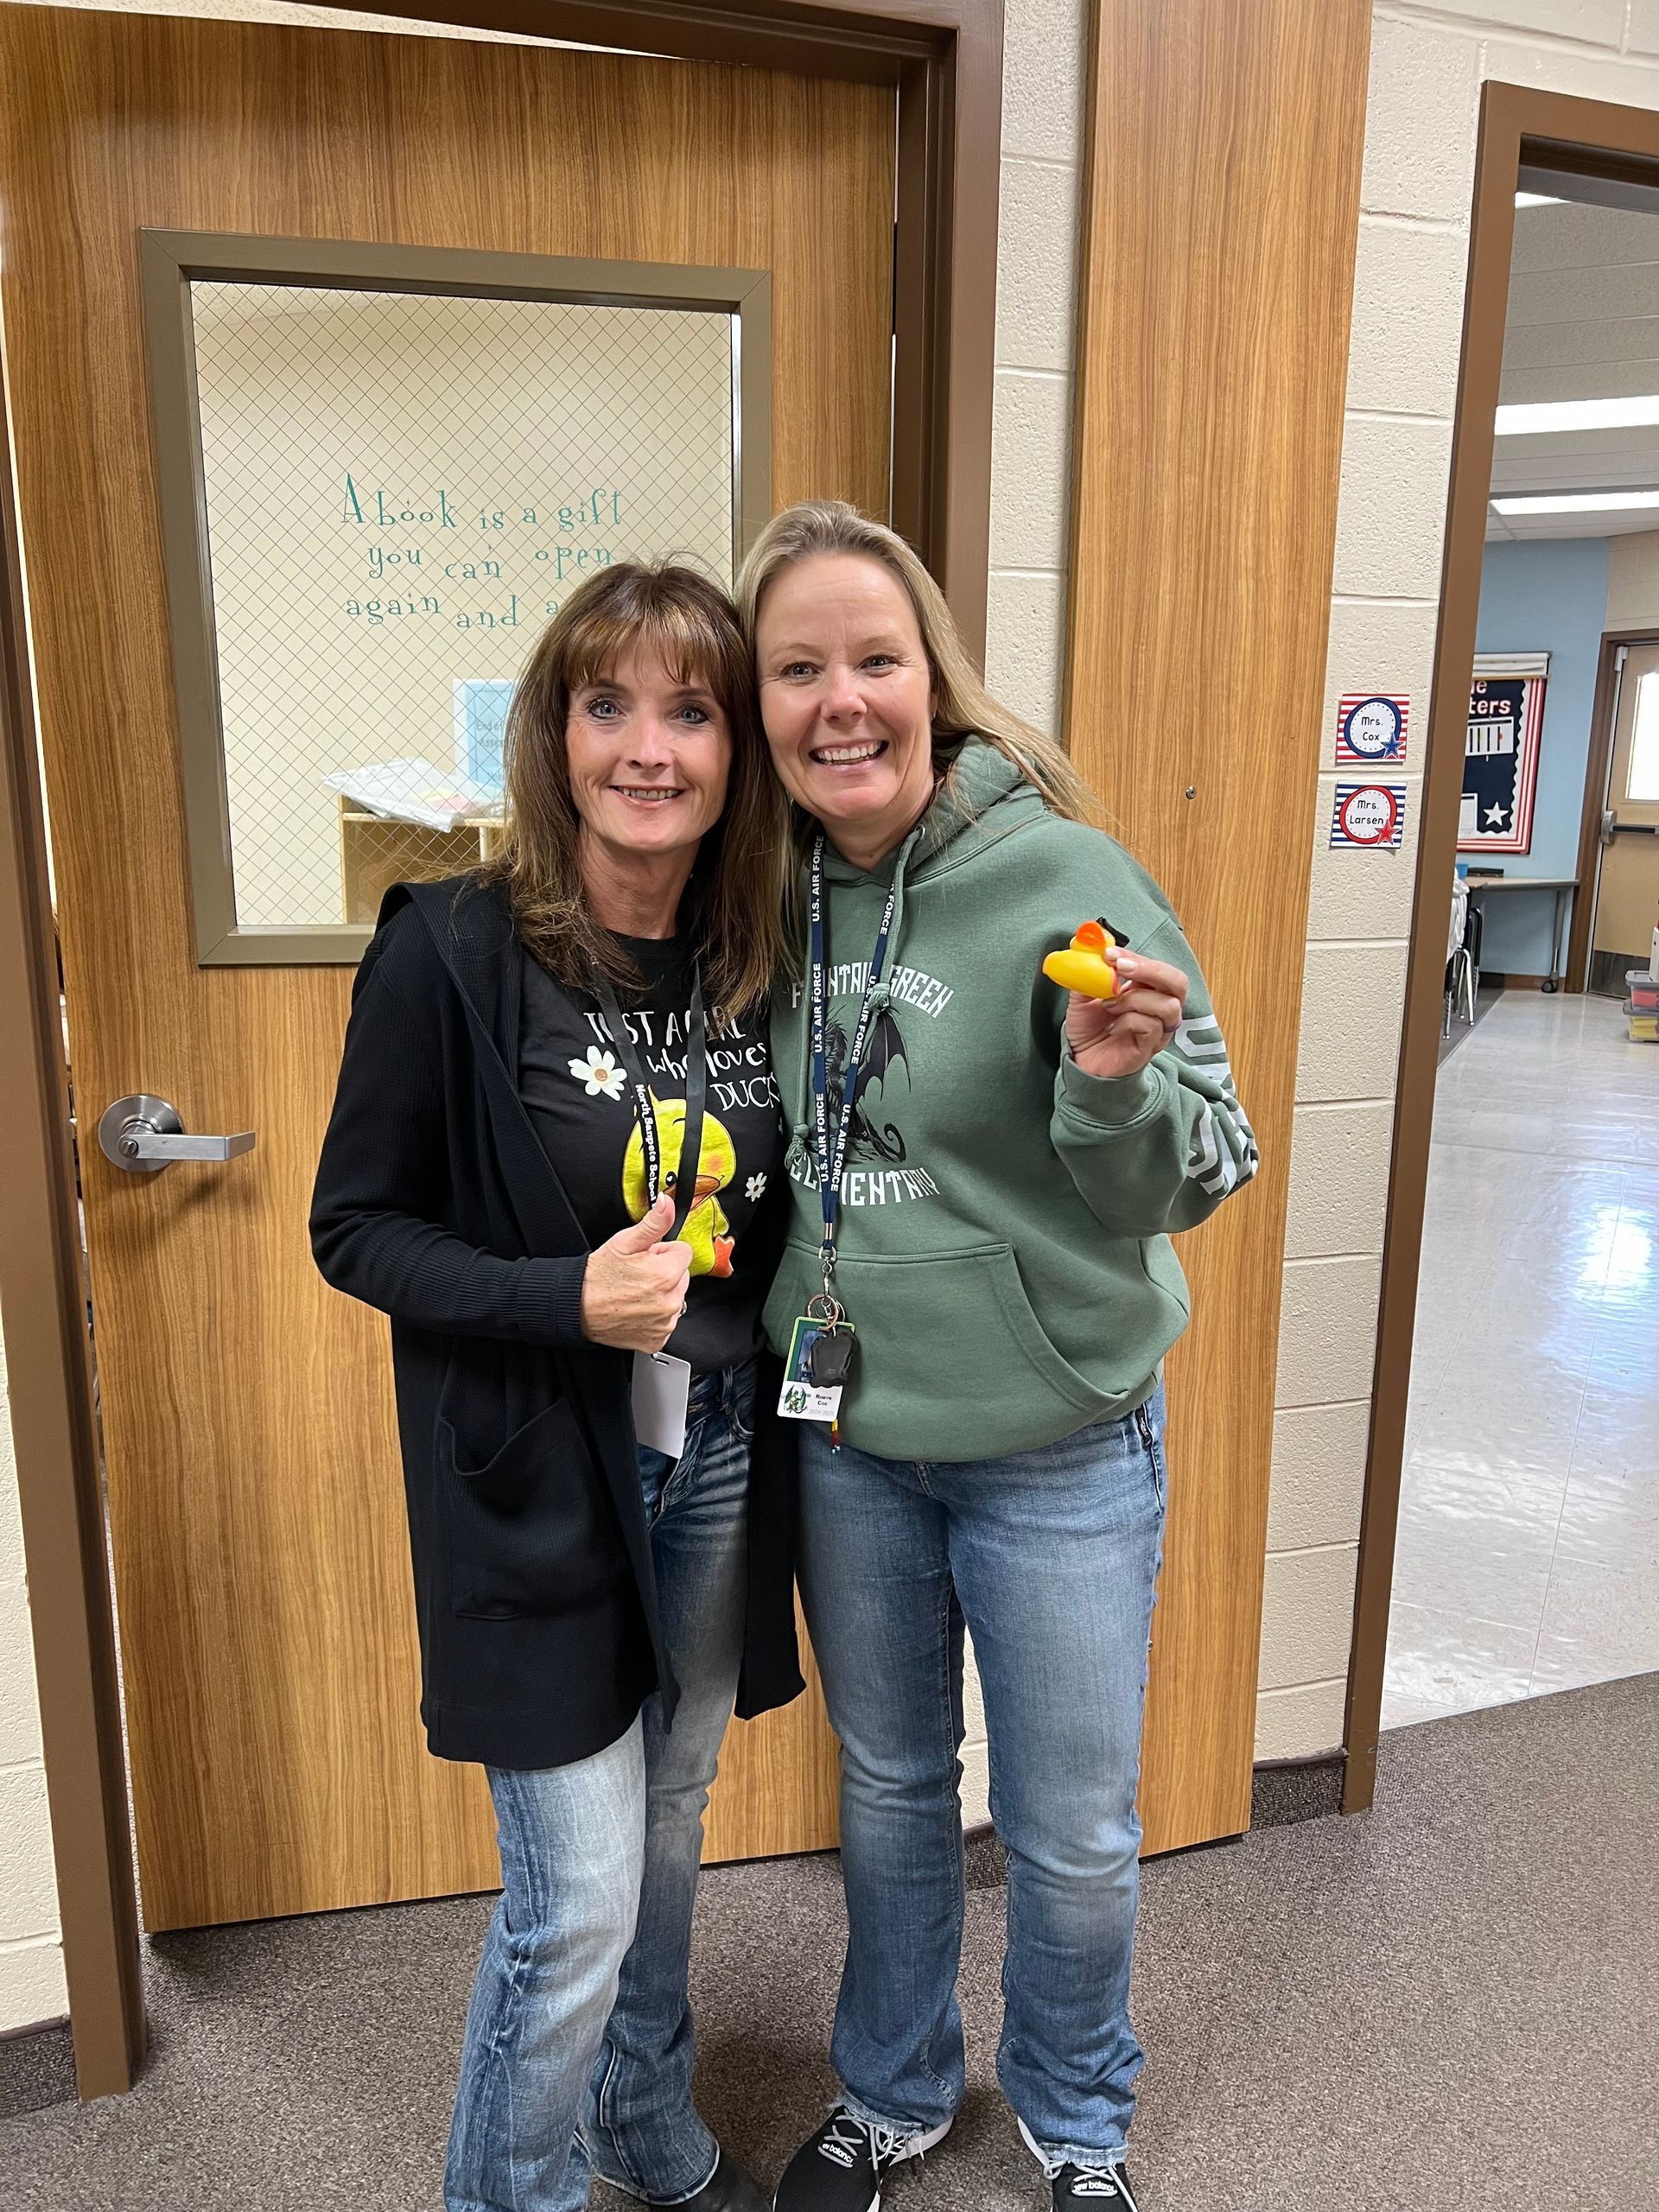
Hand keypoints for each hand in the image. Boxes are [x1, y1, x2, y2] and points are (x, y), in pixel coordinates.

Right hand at [580, 1193, 692, 1351]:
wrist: (576, 1307)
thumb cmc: (597, 1276)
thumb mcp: (624, 1242)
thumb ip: (653, 1222)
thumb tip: (667, 1203)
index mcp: (667, 1274)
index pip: (683, 1252)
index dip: (662, 1251)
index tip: (646, 1257)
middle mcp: (671, 1301)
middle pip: (681, 1275)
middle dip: (663, 1272)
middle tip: (637, 1274)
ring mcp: (665, 1322)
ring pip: (675, 1298)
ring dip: (660, 1294)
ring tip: (634, 1292)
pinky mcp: (658, 1339)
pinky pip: (666, 1321)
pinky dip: (654, 1316)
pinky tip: (635, 1309)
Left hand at [1066, 948, 1188, 1081]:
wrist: (1082, 1062)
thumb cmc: (1089, 1029)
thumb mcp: (1083, 996)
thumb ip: (1088, 973)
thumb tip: (1086, 948)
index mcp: (1147, 990)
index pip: (1156, 967)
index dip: (1135, 957)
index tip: (1109, 953)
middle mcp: (1159, 1009)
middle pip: (1178, 982)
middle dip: (1151, 970)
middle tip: (1121, 968)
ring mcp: (1158, 1030)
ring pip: (1169, 1006)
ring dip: (1135, 999)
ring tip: (1109, 1005)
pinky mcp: (1150, 1048)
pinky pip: (1152, 1027)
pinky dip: (1129, 1021)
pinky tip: (1112, 1026)